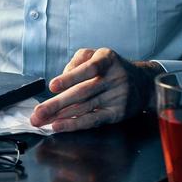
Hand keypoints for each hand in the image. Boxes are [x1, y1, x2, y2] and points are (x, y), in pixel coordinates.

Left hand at [29, 48, 160, 132]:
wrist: (143, 83)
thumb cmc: (112, 68)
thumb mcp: (96, 55)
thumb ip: (77, 61)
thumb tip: (62, 77)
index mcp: (107, 60)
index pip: (88, 69)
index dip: (70, 78)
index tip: (52, 86)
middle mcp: (115, 78)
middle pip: (82, 93)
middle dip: (56, 104)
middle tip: (38, 113)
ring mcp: (118, 97)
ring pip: (84, 108)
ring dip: (60, 116)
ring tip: (42, 121)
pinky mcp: (117, 113)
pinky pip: (93, 120)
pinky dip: (74, 124)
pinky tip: (59, 126)